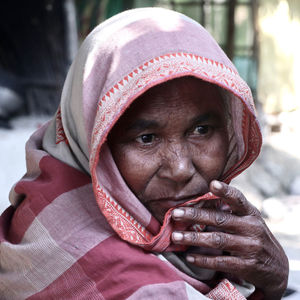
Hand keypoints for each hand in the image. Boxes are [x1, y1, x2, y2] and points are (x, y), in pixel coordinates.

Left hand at [171, 180, 288, 299]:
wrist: (277, 267)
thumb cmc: (254, 236)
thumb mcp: (249, 220)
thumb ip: (231, 210)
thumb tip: (204, 196)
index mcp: (250, 214)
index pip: (238, 199)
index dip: (225, 191)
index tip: (212, 183)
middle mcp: (251, 228)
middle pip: (220, 219)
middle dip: (195, 216)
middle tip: (175, 213)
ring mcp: (249, 247)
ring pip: (217, 240)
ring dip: (193, 237)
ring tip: (175, 236)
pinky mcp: (246, 266)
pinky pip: (220, 262)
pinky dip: (203, 259)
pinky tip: (189, 257)